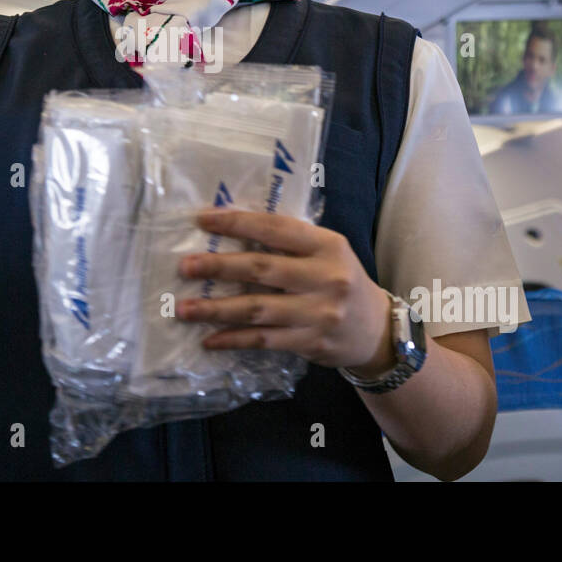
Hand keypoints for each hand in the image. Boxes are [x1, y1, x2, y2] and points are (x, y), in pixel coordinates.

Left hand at [176, 208, 396, 374]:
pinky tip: (209, 339)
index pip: (276, 228)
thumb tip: (232, 230)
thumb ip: (290, 243)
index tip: (202, 220)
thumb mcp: (327, 252)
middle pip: (262, 269)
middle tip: (185, 267)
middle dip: (219, 267)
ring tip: (184, 308)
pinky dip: (233, 339)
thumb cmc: (341, 281)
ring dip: (216, 309)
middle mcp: (325, 277)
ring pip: (257, 309)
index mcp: (327, 245)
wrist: (376, 330)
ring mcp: (319, 312)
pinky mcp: (311, 342)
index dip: (237, 222)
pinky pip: (264, 340)